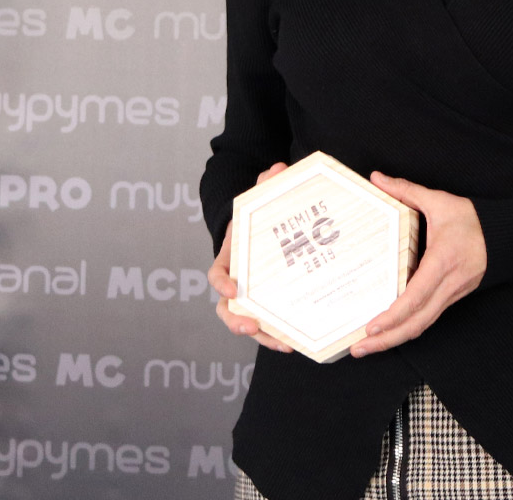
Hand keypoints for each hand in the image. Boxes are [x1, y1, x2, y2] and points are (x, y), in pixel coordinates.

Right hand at [208, 162, 293, 352]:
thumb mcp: (260, 200)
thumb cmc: (259, 217)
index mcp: (230, 258)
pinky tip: (295, 341)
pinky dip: (278, 335)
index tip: (234, 290)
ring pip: (247, 323)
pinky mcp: (268, 306)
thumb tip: (277, 168)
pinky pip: (268, 325)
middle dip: (236, 322)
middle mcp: (235, 283)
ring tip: (282, 344)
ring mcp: (251, 298)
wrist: (264, 232)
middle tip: (250, 327)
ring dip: (261, 336)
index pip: (217, 274)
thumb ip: (266, 184)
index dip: (222, 283)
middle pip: (226, 309)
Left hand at [350, 172, 486, 356]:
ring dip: (395, 340)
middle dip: (387, 340)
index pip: (416, 296)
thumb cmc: (471, 220)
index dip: (394, 315)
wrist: (505, 236)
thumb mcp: (439, 201)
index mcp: (442, 261)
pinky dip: (408, 329)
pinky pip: (428, 319)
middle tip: (359, 349)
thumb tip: (377, 178)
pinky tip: (389, 333)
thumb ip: (406, 190)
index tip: (372, 327)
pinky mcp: (451, 298)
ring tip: (368, 347)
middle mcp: (447, 285)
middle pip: (416, 323)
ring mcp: (451, 295)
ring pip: (422, 326)